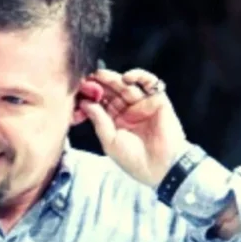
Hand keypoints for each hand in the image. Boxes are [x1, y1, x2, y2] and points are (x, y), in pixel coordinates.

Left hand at [78, 68, 189, 187]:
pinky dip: (139, 76)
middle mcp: (128, 111)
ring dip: (114, 78)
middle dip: (100, 83)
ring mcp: (143, 104)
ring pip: (127, 85)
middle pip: (113, 91)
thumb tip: (84, 102)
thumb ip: (98, 120)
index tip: (79, 86)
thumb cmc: (133, 159)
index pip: (102, 103)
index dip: (91, 94)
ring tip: (101, 75)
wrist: (161, 166)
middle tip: (88, 75)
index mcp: (115, 122)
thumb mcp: (110, 141)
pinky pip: (149, 83)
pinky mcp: (158, 100)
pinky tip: (127, 78)